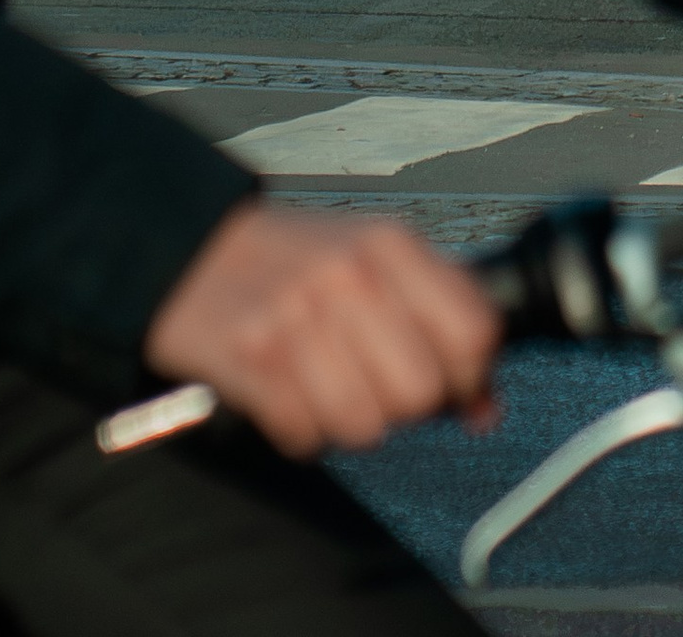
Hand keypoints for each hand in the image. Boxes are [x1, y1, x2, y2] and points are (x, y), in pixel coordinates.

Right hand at [143, 199, 498, 457]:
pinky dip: (302, 431)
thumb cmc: (299, 262)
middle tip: (381, 385)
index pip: (472, 332)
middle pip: (420, 391)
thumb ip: (441, 318)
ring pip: (365, 425)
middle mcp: (348, 275)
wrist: (196, 252)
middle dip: (406, 405)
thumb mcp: (378, 262)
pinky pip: (306, 437)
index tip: (454, 382)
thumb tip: (486, 408)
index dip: (471, 374)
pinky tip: (292, 394)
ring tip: (331, 387)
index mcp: (390, 244)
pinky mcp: (250, 359)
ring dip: (350, 422)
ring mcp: (296, 316)